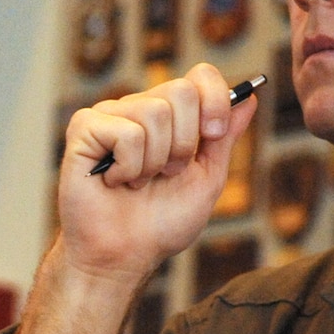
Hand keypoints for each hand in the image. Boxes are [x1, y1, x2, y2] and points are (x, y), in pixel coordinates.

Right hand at [56, 63, 250, 282]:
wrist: (124, 257)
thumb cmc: (160, 224)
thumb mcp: (206, 178)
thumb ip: (224, 138)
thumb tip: (249, 97)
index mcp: (169, 116)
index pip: (200, 77)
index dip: (215, 100)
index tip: (214, 135)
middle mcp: (138, 108)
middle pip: (181, 91)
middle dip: (184, 143)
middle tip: (167, 173)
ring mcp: (109, 116)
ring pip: (154, 112)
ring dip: (154, 161)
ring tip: (138, 182)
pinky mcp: (83, 129)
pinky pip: (125, 132)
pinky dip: (129, 167)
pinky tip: (114, 182)